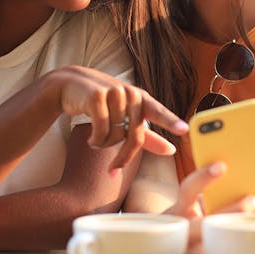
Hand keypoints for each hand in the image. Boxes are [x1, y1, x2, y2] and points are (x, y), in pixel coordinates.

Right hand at [50, 66, 188, 170]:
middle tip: (114, 169)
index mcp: (141, 98)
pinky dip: (95, 140)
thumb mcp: (125, 117)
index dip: (171, 121)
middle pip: (135, 136)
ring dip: (104, 145)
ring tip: (97, 140)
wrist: (70, 84)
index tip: (184, 130)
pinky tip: (90, 139)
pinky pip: (100, 131)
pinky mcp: (96, 97)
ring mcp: (114, 93)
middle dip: (124, 157)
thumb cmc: (102, 103)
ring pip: (115, 136)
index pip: (158, 111)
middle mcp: (130, 93)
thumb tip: (172, 150)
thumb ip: (148, 135)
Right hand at [162, 162, 254, 253]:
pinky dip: (245, 244)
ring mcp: (195, 252)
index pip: (188, 190)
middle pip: (209, 222)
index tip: (222, 165)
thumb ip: (207, 193)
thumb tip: (243, 178)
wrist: (171, 249)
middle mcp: (184, 231)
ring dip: (243, 231)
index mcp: (179, 209)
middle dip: (234, 210)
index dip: (203, 178)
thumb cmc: (188, 217)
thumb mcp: (189, 204)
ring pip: (221, 243)